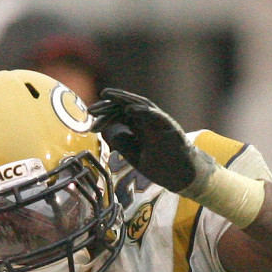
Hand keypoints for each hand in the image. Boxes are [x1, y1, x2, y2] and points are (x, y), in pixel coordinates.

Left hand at [88, 89, 211, 195]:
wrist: (181, 176)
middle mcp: (149, 121)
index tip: (91, 115)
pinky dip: (143, 112)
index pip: (121, 115)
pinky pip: (156, 116)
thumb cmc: (160, 166)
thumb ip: (122, 142)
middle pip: (127, 107)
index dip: (106, 113)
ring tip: (108, 95)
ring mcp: (160, 122)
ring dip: (124, 99)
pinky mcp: (170, 127)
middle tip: (92, 108)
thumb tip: (105, 132)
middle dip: (109, 105)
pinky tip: (129, 110)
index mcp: (140, 127)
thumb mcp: (135, 155)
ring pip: (141, 105)